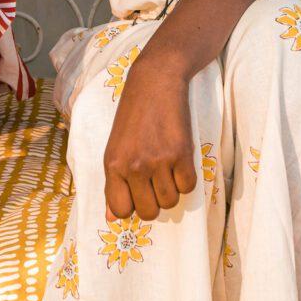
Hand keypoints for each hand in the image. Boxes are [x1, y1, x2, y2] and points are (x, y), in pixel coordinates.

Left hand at [101, 50, 197, 218]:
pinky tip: (180, 162)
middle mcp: (134, 166)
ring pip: (171, 202)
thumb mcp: (114, 148)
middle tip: (156, 183)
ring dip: (172, 191)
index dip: (132, 207)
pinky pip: (188, 187)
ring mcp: (158, 161)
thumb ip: (113, 184)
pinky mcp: (181, 154)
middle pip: (149, 212)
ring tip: (167, 170)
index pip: (121, 211)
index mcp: (113, 165)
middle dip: (154, 203)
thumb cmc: (133, 116)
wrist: (155, 82)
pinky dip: (186, 180)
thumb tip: (111, 219)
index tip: (138, 195)